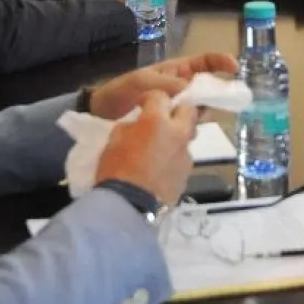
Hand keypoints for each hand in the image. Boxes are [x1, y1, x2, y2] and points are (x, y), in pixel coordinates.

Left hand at [88, 52, 240, 119]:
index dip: (220, 62)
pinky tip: (188, 134)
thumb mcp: (140, 81)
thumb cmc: (119, 92)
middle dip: (217, 94)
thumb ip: (164, 84)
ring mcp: (176, 108)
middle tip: (223, 102)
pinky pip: (189, 126)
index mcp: (175, 72)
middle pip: (207, 88)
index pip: (203, 62)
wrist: (101, 116)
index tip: (234, 68)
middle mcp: (180, 89)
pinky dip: (192, 129)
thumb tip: (188, 89)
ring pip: (200, 109)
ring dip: (204, 114)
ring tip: (201, 121)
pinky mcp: (171, 126)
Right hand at [94, 91, 199, 205]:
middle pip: (189, 110)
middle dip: (177, 109)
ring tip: (161, 147)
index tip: (142, 105)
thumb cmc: (116, 170)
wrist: (131, 207)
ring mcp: (186, 154)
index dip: (150, 98)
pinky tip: (162, 168)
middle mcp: (178, 133)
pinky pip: (183, 157)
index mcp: (157, 120)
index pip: (160, 96)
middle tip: (163, 118)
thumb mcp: (114, 140)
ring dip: (177, 136)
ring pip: (188, 135)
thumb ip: (131, 127)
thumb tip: (138, 126)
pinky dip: (174, 157)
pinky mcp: (188, 173)